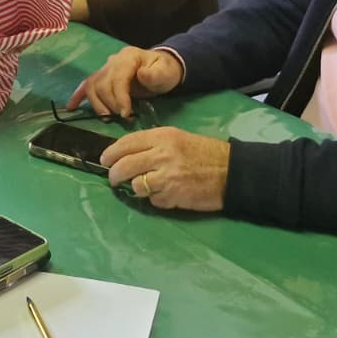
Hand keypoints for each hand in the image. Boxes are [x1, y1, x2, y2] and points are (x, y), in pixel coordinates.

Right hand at [68, 47, 183, 118]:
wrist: (162, 68)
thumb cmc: (165, 71)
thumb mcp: (167, 72)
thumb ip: (156, 74)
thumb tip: (141, 74)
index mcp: (128, 57)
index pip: (118, 77)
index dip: (120, 97)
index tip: (126, 114)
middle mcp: (113, 61)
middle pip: (102, 84)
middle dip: (111, 104)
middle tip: (124, 117)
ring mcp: (105, 69)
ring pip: (92, 86)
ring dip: (97, 105)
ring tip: (108, 117)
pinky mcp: (101, 78)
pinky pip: (86, 85)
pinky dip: (77, 96)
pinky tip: (71, 108)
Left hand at [102, 128, 228, 210]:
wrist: (232, 171)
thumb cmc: (205, 152)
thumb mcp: (178, 138)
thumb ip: (153, 144)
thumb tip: (126, 155)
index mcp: (162, 137)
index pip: (126, 143)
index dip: (111, 153)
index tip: (104, 160)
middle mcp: (162, 154)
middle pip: (124, 166)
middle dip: (114, 174)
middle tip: (113, 179)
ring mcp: (168, 176)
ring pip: (137, 185)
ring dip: (137, 188)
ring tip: (146, 187)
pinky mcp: (174, 195)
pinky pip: (154, 200)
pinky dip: (156, 200)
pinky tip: (167, 194)